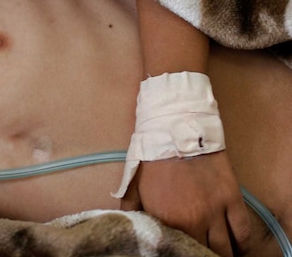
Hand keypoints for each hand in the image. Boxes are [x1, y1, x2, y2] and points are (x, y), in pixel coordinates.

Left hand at [120, 151, 251, 255]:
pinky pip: (243, 232)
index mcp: (166, 220)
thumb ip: (131, 212)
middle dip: (200, 254)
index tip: (180, 252)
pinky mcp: (232, 200)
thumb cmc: (150, 158)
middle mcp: (192, 220)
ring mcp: (215, 211)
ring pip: (224, 248)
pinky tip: (239, 251)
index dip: (179, 253)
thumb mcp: (132, 187)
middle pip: (202, 251)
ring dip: (222, 254)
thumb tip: (130, 229)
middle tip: (199, 253)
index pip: (177, 250)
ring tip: (218, 255)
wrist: (175, 130)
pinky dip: (243, 246)